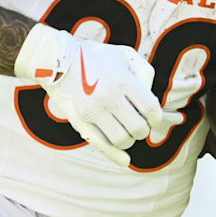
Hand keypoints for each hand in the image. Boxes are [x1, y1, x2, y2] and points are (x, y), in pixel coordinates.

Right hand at [15, 24, 171, 164]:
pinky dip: (115, 156)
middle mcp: (107, 97)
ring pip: (122, 140)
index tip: (153, 118)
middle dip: (143, 129)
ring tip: (126, 129)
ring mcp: (92, 111)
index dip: (156, 118)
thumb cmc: (98, 57)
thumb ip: (144, 74)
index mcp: (122, 80)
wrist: (59, 59)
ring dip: (130, 139)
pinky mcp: (79, 121)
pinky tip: (126, 161)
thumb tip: (151, 102)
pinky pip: (100, 145)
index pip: (150, 109)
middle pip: (138, 128)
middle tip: (138, 123)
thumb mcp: (125, 55)